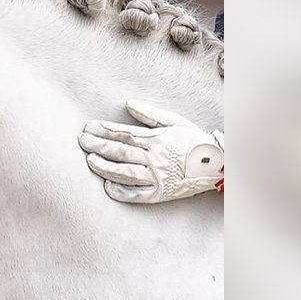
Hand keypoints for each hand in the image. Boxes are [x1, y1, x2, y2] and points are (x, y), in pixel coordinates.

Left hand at [79, 101, 223, 202]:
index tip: (89, 127)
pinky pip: (137, 195)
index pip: (124, 134)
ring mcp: (157, 177)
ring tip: (89, 160)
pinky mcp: (160, 194)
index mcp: (157, 140)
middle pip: (120, 151)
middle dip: (98, 145)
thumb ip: (150, 114)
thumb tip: (128, 104)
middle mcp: (155, 159)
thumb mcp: (175, 121)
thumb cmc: (195, 141)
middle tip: (82, 141)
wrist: (218, 164)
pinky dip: (121, 192)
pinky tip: (107, 186)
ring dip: (104, 167)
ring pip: (125, 173)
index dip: (104, 130)